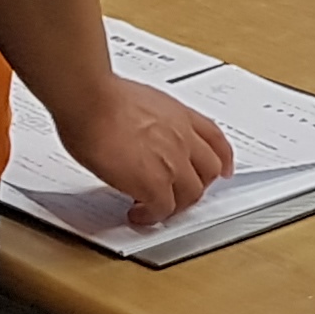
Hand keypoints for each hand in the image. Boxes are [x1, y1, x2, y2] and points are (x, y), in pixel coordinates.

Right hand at [51, 77, 233, 230]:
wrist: (91, 102)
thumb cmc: (101, 97)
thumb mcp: (140, 101)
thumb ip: (151, 119)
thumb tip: (139, 130)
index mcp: (179, 115)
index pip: (214, 138)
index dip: (222, 158)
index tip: (223, 168)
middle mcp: (182, 137)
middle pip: (209, 170)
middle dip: (197, 185)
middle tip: (178, 193)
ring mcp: (172, 161)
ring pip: (192, 194)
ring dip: (176, 204)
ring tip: (155, 207)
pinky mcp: (154, 183)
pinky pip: (163, 209)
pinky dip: (152, 216)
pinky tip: (138, 214)